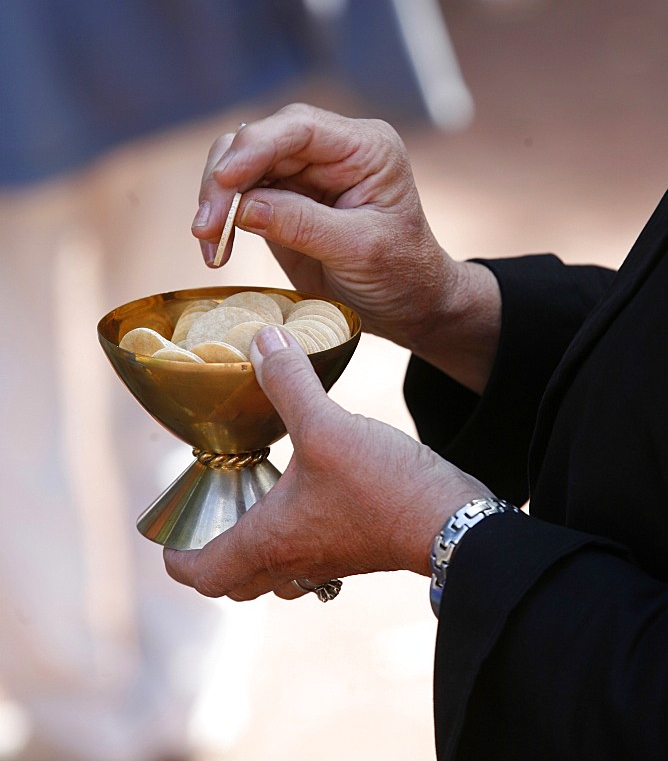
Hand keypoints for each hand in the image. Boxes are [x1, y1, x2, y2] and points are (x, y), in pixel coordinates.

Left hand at [164, 325, 490, 600]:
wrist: (454, 522)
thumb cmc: (383, 486)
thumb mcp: (327, 425)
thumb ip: (291, 382)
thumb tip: (262, 340)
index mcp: (271, 540)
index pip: (204, 574)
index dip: (178, 557)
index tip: (168, 536)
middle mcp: (295, 560)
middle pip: (238, 580)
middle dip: (215, 554)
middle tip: (209, 517)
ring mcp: (330, 562)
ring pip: (276, 572)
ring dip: (257, 548)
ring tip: (253, 503)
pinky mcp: (359, 551)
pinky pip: (310, 557)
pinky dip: (296, 536)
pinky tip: (307, 493)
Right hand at [191, 103, 500, 391]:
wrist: (408, 304)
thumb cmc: (401, 274)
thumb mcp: (359, 251)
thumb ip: (302, 225)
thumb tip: (242, 207)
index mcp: (365, 147)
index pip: (300, 128)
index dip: (255, 147)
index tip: (223, 179)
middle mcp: (332, 149)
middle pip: (260, 141)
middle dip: (225, 181)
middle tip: (205, 229)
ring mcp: (304, 171)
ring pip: (239, 163)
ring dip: (216, 200)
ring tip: (207, 243)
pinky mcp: (282, 197)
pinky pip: (238, 194)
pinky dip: (221, 218)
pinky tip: (216, 250)